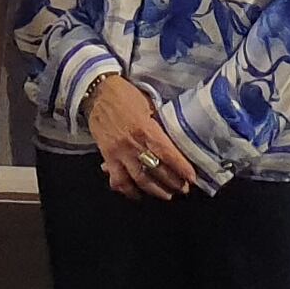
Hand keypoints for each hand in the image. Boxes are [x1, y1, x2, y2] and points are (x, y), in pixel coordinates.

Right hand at [85, 73, 196, 201]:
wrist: (98, 93)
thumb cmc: (126, 95)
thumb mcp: (148, 104)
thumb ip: (159, 124)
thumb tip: (174, 139)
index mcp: (145, 128)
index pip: (166, 153)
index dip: (180, 167)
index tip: (191, 178)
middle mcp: (132, 144)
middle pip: (155, 169)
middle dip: (172, 182)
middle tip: (183, 189)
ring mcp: (118, 152)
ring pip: (138, 179)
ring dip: (154, 190)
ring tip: (166, 195)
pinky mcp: (107, 157)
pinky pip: (117, 180)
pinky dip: (127, 190)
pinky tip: (137, 194)